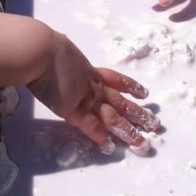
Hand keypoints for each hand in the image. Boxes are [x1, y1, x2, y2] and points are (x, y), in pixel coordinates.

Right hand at [27, 31, 158, 154]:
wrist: (40, 51)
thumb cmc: (43, 47)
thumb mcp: (60, 51)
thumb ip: (64, 59)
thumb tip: (62, 54)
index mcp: (89, 71)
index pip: (116, 81)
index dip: (131, 86)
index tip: (143, 92)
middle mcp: (93, 86)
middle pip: (121, 102)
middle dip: (138, 114)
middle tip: (154, 124)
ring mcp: (86, 98)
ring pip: (113, 117)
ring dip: (128, 131)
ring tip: (142, 143)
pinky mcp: (75, 110)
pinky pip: (91, 126)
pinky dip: (100, 137)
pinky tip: (111, 147)